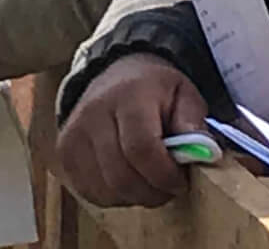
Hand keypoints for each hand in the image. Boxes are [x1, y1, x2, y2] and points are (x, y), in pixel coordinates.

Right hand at [55, 53, 208, 207]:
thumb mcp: (184, 95)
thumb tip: (203, 154)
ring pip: (105, 188)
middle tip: (167, 185)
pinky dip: (112, 195)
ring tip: (148, 180)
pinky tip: (126, 178)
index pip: (141, 149)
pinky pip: (89, 190)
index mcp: (128, 96)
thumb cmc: (155, 90)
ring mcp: (74, 133)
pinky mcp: (64, 151)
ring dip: (133, 196)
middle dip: (152, 192)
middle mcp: (94, 113)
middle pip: (121, 175)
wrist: (115, 73)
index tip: (180, 180)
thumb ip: (193, 123)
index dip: (164, 175)